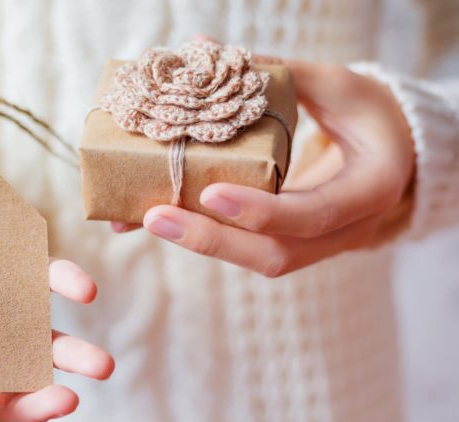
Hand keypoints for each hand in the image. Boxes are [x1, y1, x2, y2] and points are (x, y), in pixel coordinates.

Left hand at [118, 61, 414, 276]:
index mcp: (369, 189)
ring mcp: (315, 244)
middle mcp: (343, 229)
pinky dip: (204, 233)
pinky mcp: (289, 241)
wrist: (391, 156)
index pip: (314, 214)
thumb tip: (204, 48)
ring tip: (143, 218)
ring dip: (198, 240)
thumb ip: (277, 73)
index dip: (262, 211)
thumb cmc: (367, 115)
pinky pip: (246, 246)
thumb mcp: (337, 86)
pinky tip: (160, 217)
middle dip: (212, 240)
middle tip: (155, 217)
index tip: (210, 192)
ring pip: (254, 258)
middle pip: (274, 255)